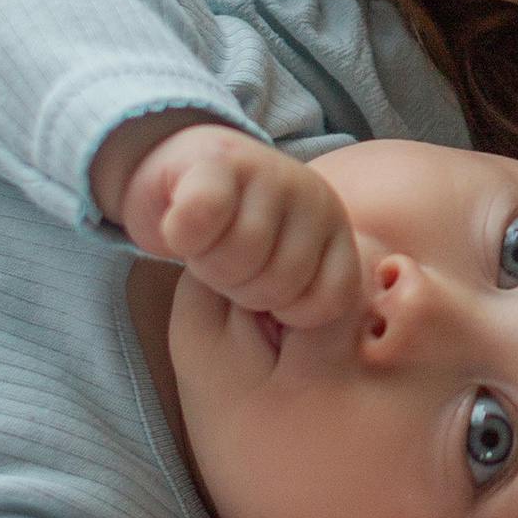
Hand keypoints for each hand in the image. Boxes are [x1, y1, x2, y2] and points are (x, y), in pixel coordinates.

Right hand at [103, 119, 359, 326]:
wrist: (184, 168)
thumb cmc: (233, 237)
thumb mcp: (280, 276)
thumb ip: (304, 305)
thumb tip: (308, 359)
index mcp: (337, 232)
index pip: (329, 300)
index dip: (288, 313)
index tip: (263, 297)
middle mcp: (315, 197)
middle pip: (280, 281)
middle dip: (241, 289)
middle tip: (225, 267)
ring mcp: (271, 171)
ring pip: (242, 252)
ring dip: (209, 263)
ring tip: (208, 248)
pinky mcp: (219, 159)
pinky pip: (204, 214)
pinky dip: (183, 232)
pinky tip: (181, 227)